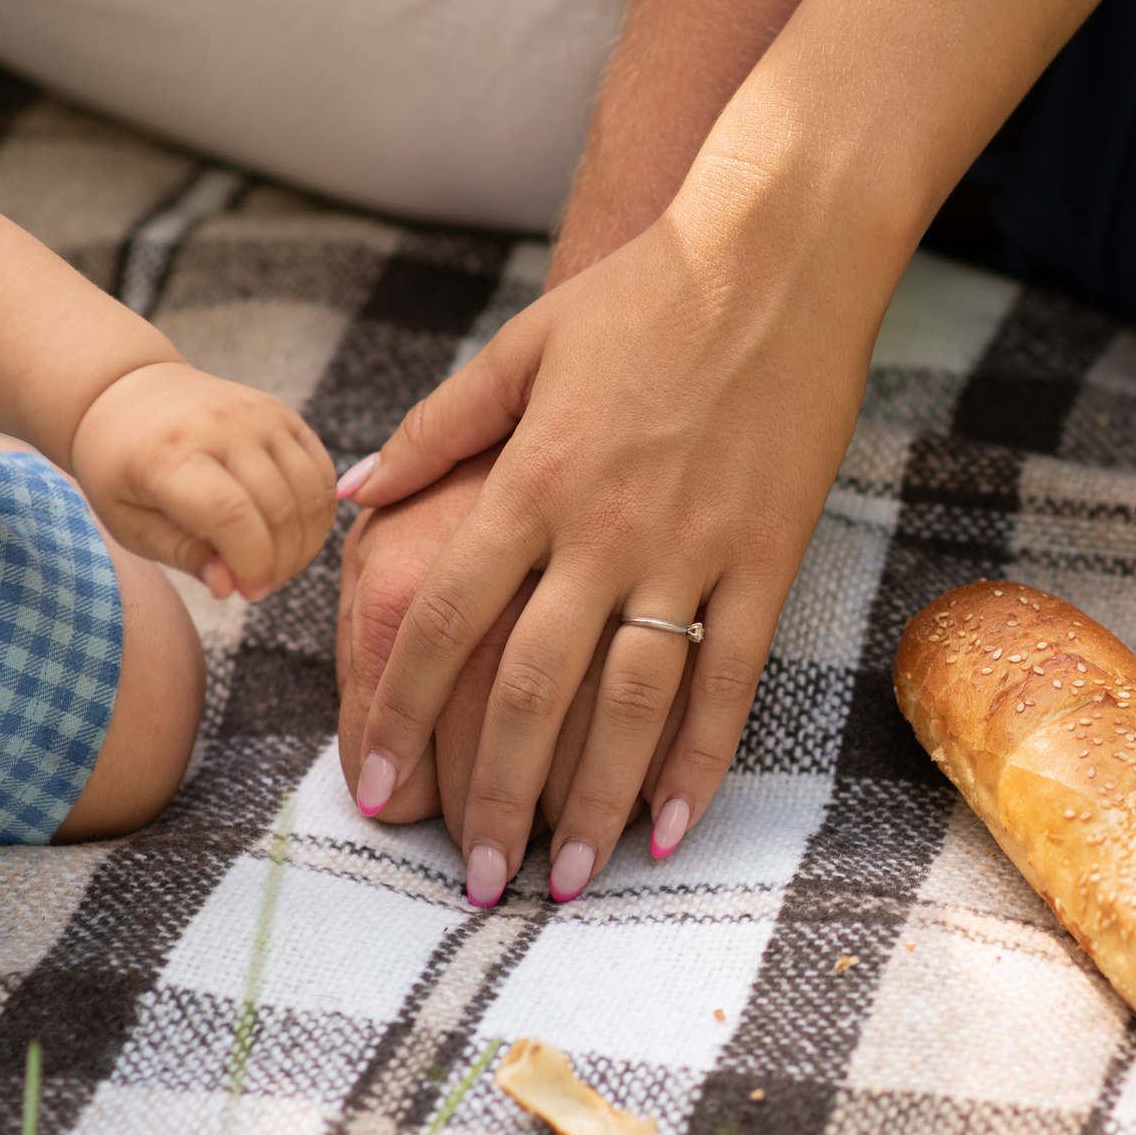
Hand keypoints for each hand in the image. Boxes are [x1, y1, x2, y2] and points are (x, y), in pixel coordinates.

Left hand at [71, 360, 337, 599]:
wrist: (132, 392)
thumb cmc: (123, 466)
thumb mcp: (128, 520)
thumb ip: (182, 554)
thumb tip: (231, 586)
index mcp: (170, 453)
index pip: (232, 516)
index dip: (251, 564)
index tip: (248, 592)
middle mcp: (222, 424)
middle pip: (279, 510)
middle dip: (280, 563)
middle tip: (260, 585)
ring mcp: (260, 414)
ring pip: (310, 495)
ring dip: (304, 544)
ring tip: (277, 564)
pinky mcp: (284, 414)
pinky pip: (322, 474)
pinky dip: (317, 514)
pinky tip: (292, 534)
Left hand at [342, 184, 883, 902]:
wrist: (780, 254)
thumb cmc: (645, 294)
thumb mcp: (522, 346)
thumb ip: (439, 429)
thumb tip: (355, 494)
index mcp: (529, 479)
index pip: (441, 620)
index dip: (402, 715)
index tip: (377, 790)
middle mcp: (603, 529)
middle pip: (530, 690)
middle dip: (494, 795)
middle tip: (471, 881)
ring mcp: (692, 550)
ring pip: (630, 705)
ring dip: (594, 803)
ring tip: (568, 880)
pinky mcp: (766, 559)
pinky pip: (730, 681)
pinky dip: (699, 761)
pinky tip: (671, 826)